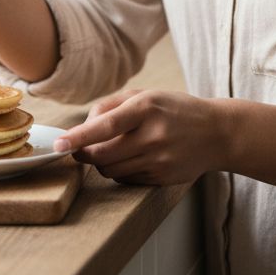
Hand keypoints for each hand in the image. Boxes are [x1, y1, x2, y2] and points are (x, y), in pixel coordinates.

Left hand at [54, 89, 229, 185]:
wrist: (216, 133)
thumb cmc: (174, 109)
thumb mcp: (145, 94)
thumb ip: (110, 106)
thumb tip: (83, 127)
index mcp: (146, 108)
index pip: (105, 125)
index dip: (79, 136)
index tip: (59, 144)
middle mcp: (153, 136)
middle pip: (102, 154)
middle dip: (84, 152)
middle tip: (80, 147)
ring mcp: (159, 161)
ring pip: (111, 170)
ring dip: (101, 162)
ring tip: (112, 148)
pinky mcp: (162, 179)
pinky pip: (126, 180)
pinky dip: (120, 170)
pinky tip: (133, 158)